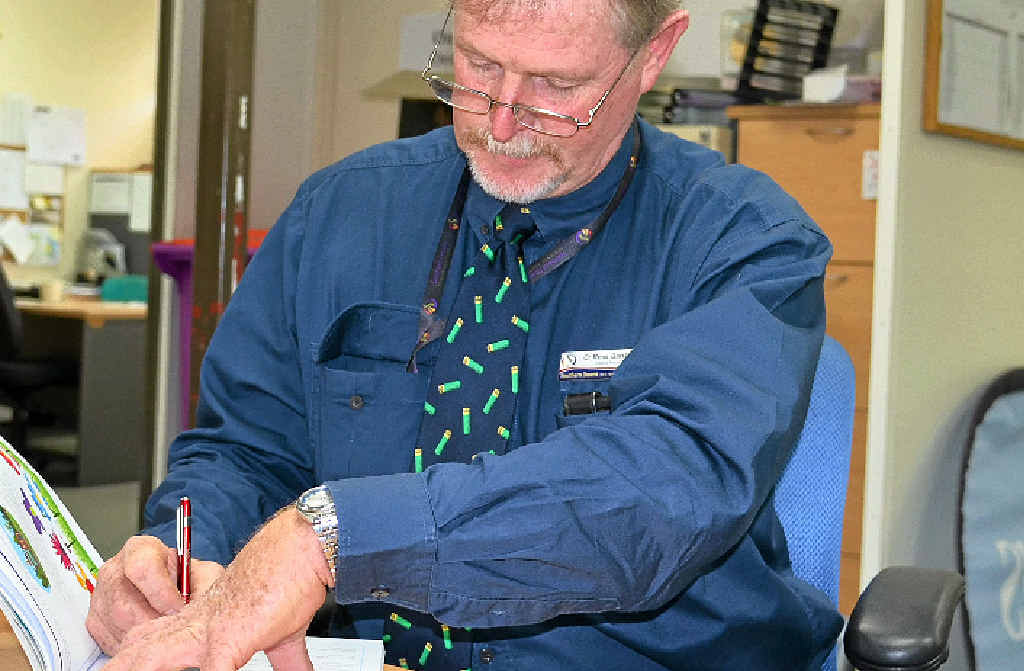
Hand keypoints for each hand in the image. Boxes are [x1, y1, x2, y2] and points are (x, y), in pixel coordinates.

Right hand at [86, 535, 223, 654]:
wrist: (173, 593)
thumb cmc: (187, 581)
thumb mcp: (204, 575)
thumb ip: (204, 583)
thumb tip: (199, 603)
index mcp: (141, 550)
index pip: (141, 568)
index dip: (162, 593)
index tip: (179, 608)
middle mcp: (114, 570)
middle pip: (126, 604)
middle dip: (155, 621)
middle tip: (175, 626)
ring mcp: (100, 596)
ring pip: (119, 626)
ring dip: (146, 635)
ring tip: (166, 631)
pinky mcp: (94, 622)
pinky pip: (111, 641)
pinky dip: (134, 644)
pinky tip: (151, 636)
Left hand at [103, 506, 333, 670]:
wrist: (300, 547)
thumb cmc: (291, 580)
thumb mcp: (284, 631)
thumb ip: (288, 659)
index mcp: (206, 617)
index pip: (158, 637)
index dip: (137, 653)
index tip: (123, 662)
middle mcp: (200, 623)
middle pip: (144, 647)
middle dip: (122, 663)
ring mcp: (210, 631)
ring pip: (156, 657)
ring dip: (136, 666)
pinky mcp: (230, 639)